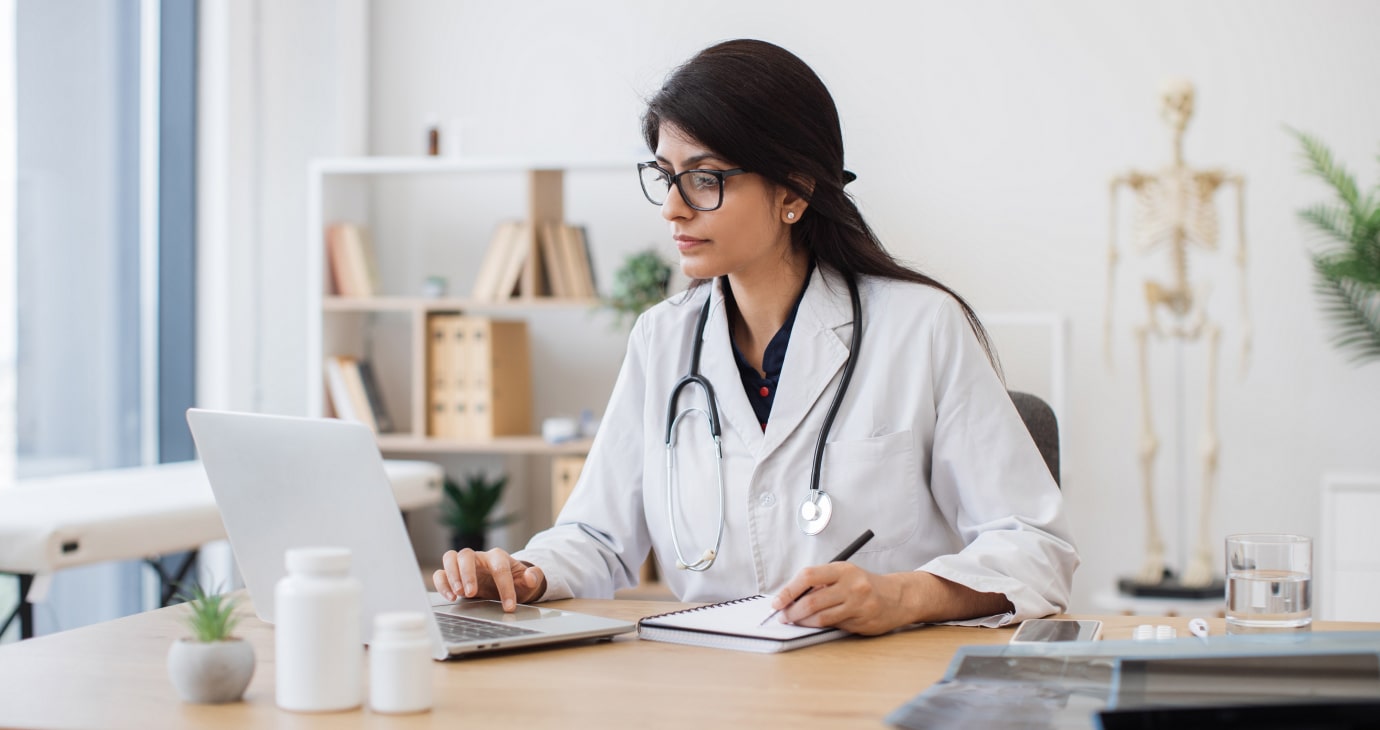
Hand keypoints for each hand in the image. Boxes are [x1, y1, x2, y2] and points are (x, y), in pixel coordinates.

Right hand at [432, 547, 545, 611]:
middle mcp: (479, 557)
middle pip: (466, 555)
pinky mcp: (454, 575)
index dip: (505, 587)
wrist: (505, 583)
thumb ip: (534, 577)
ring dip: (452, 575)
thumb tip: (531, 576)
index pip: (500, 568)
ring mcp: (464, 565)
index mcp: (498, 557)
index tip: (509, 606)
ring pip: (450, 558)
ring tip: (458, 594)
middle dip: (468, 574)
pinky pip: (441, 573)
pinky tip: (451, 597)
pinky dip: (442, 583)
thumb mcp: (528, 582)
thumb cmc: (516, 582)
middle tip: (471, 593)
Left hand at [769, 563, 908, 635]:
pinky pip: (833, 627)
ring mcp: (858, 605)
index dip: (788, 590)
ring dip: (802, 622)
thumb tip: (789, 597)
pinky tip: (817, 623)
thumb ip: (820, 583)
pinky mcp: (862, 622)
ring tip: (796, 621)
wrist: (897, 597)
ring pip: (820, 618)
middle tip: (783, 616)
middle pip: (811, 602)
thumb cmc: (864, 584)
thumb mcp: (843, 575)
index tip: (777, 601)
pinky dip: (820, 626)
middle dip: (791, 612)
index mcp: (843, 569)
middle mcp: (852, 586)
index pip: (808, 577)